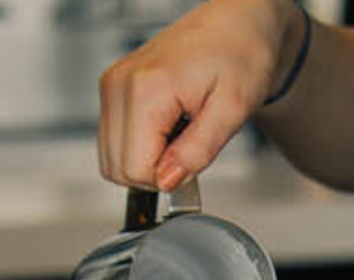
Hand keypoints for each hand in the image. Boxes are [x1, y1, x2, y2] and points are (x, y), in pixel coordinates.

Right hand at [98, 0, 301, 190]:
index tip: (193, 161)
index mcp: (146, 88)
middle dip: (156, 174)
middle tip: (189, 149)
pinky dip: (142, 148)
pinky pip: (115, 142)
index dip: (168, 179)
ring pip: (112, 160)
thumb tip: (168, 181)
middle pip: (118, 168)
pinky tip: (168, 130)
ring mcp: (113, 85)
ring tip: (180, 136)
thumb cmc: (241, 55)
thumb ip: (197, 152)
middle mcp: (120, 84)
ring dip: (148, 162)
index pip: (135, 168)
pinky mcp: (114, 89)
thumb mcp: (232, 111)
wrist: (238, 24)